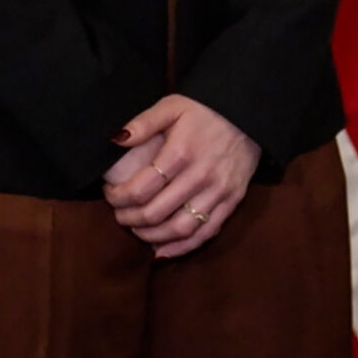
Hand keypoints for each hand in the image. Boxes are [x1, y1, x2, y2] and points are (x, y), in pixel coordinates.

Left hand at [102, 94, 260, 258]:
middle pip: (156, 212)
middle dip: (130, 219)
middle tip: (119, 215)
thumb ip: (142, 123)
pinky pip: (207, 232)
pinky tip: (163, 251)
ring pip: (181, 228)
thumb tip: (114, 140)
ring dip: (153, 236)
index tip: (110, 194)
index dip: (119, 197)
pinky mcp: (233, 201)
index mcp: (181, 153)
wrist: (247, 113)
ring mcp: (219, 191)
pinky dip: (183, 247)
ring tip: (138, 231)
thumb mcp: (171, 106)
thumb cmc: (205, 110)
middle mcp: (200, 177)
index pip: (141, 188)